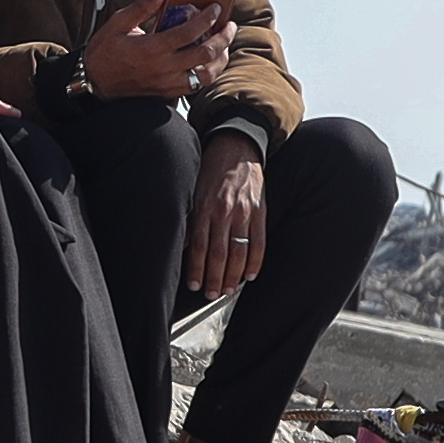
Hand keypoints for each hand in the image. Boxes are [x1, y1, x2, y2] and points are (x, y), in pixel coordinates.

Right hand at [78, 0, 221, 98]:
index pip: (189, 32)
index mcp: (151, 48)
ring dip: (220, 59)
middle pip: (205, 54)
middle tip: (228, 26)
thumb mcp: (117, 24)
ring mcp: (167, 83)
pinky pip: (196, 87)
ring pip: (206, 75)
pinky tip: (209, 62)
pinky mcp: (167, 93)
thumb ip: (141, 7)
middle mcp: (163, 68)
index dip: (207, 19)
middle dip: (223, 38)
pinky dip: (208, 74)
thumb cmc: (104, 52)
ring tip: (224, 45)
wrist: (94, 83)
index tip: (215, 8)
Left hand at [188, 140, 267, 300]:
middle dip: (214, 278)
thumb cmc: (211, 171)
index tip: (194, 285)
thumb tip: (182, 246)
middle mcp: (224, 212)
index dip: (197, 269)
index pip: (199, 246)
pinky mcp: (260, 212)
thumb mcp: (193, 191)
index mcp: (205, 208)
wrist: (236, 148)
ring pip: (239, 253)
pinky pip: (259, 243)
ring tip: (227, 290)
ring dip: (233, 276)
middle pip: (219, 254)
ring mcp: (244, 213)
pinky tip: (250, 275)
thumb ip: (190, 219)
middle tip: (210, 294)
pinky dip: (255, 262)